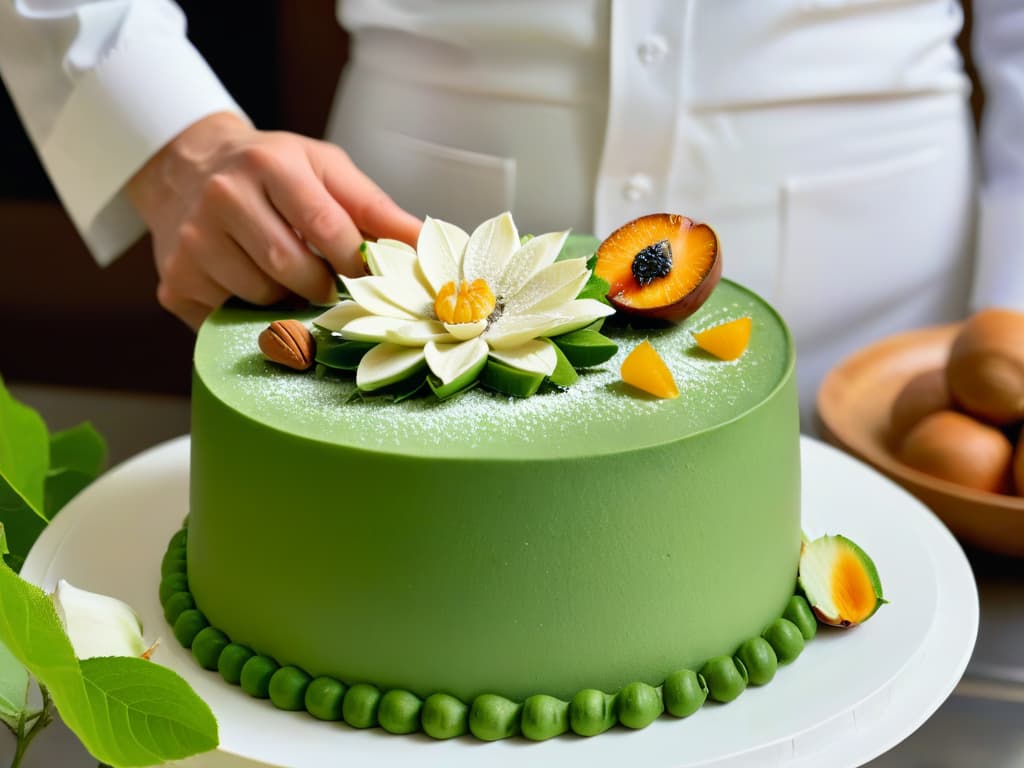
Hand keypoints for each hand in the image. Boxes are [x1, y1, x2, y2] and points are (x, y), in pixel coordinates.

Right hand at [126, 112, 421, 329]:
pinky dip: (253, 311)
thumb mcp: (326, 170)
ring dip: (288, 298)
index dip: (354, 261)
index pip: (325, 227)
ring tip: (286, 275)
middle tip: (328, 281)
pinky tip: (251, 284)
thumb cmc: (273, 171)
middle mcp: (223, 197)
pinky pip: (231, 317)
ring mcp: (193, 242)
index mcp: (269, 165)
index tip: (367, 273)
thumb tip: (427, 244)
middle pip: (292, 269)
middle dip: (323, 285)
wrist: (189, 167)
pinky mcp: (176, 280)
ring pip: (263, 297)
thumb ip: (376, 208)